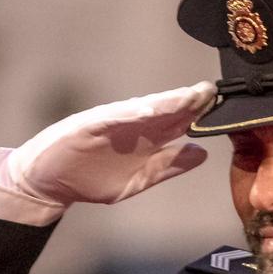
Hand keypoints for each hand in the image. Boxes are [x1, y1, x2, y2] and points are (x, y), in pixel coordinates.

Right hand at [0, 82, 215, 206]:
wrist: (49, 183)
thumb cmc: (92, 178)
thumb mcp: (137, 180)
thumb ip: (167, 167)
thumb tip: (201, 153)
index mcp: (144, 138)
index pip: (177, 122)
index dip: (198, 113)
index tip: (223, 105)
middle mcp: (130, 125)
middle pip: (164, 110)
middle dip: (188, 100)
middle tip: (213, 90)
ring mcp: (108, 123)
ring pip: (142, 109)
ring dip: (165, 102)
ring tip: (188, 96)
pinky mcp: (86, 126)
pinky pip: (110, 118)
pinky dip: (128, 113)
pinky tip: (147, 110)